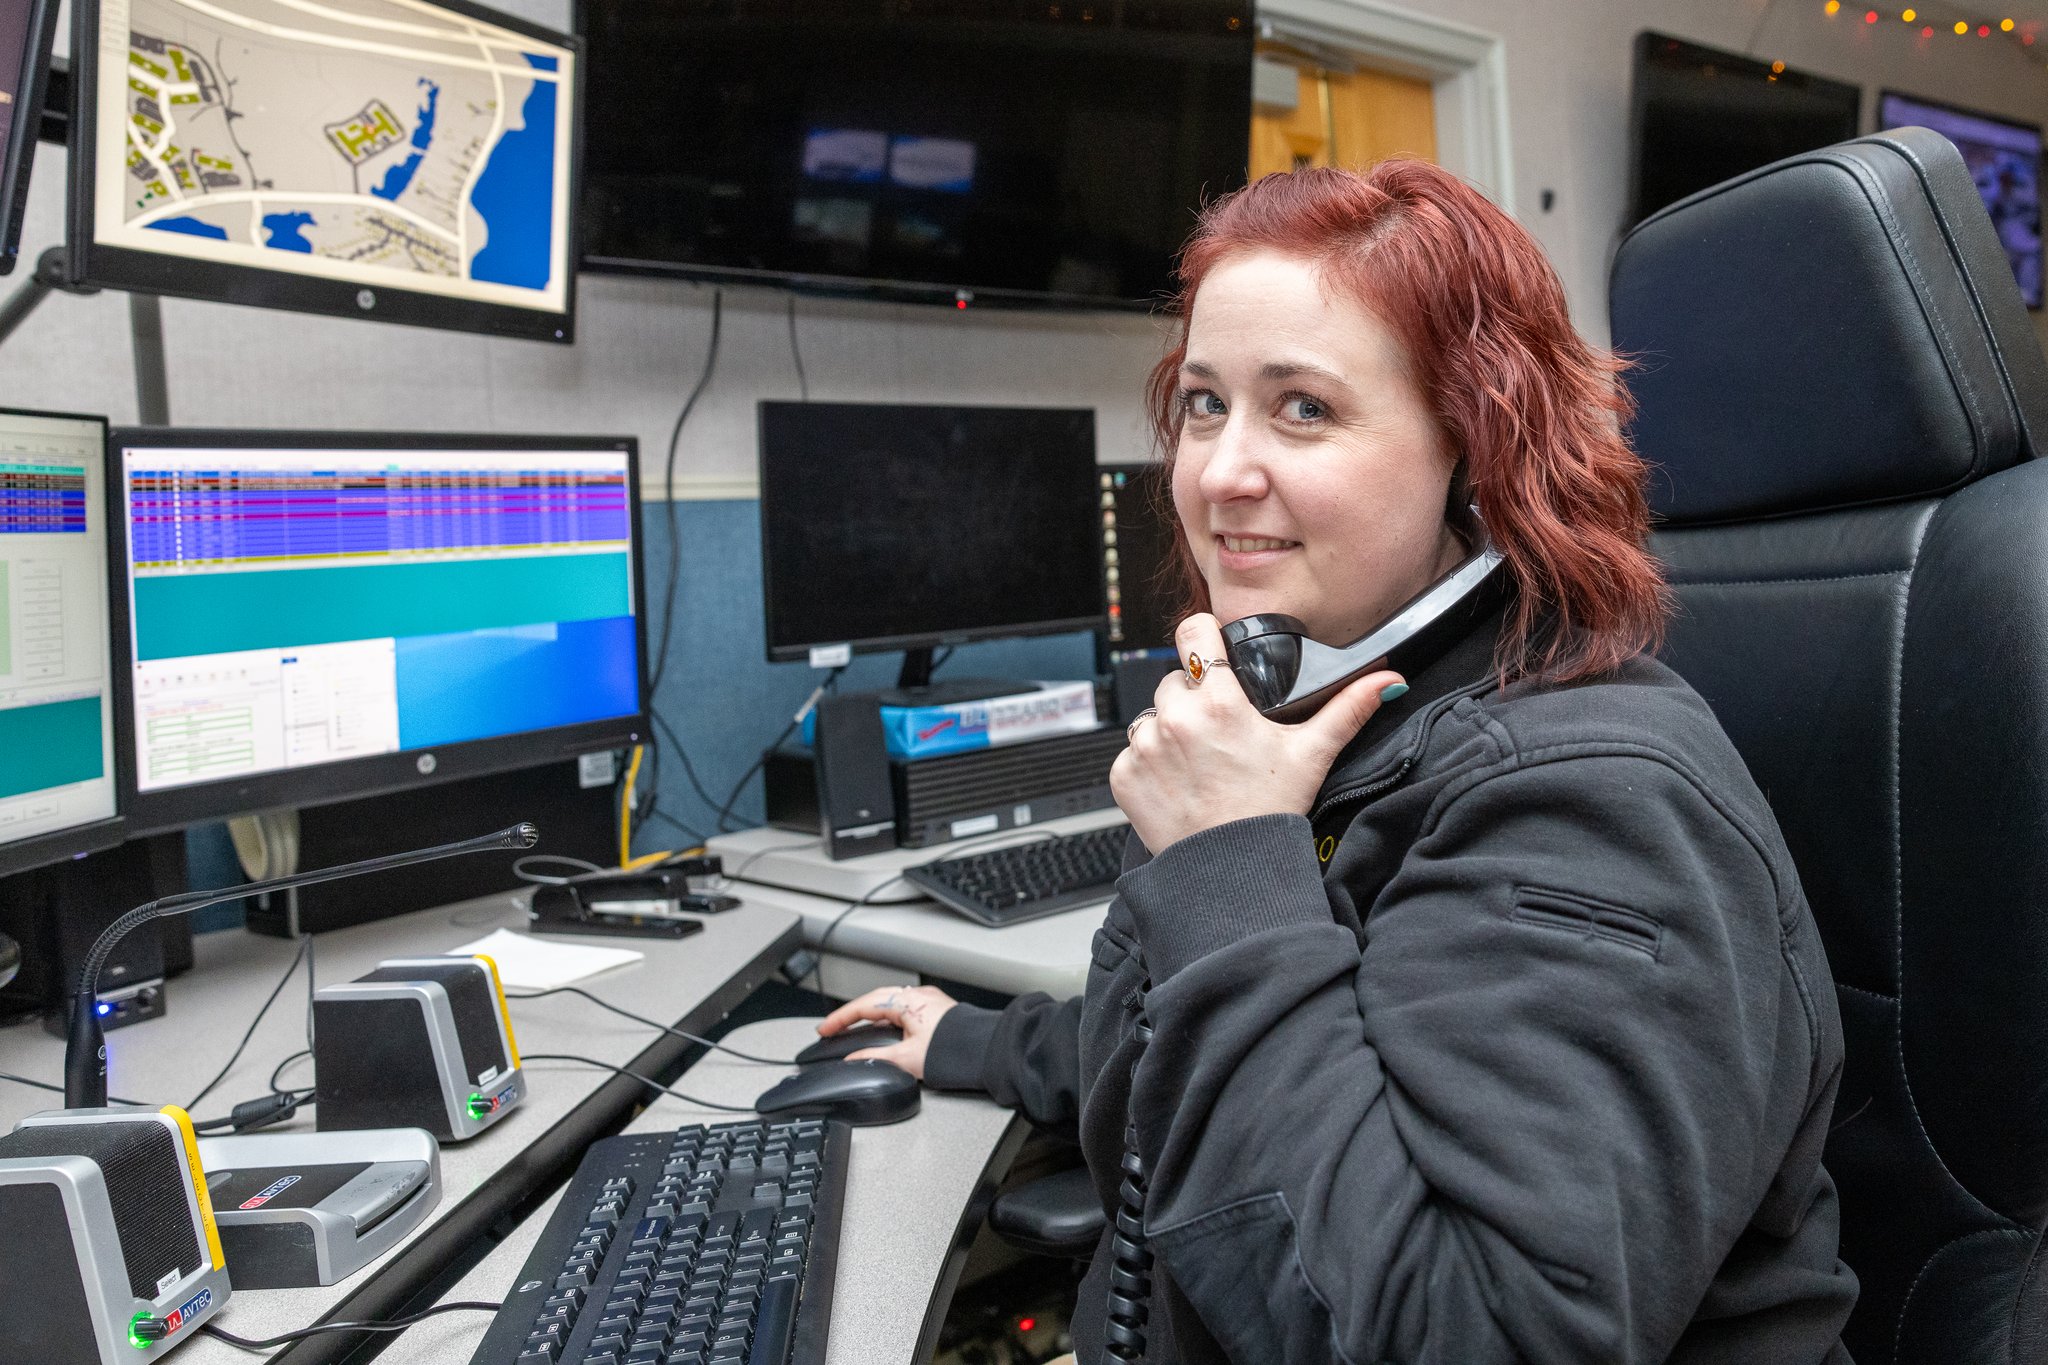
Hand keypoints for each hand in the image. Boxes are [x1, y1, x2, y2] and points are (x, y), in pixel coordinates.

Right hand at [815, 984, 957, 1080]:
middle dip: (852, 1014)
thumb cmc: (956, 1053)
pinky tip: (884, 1029)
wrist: (988, 1052)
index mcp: (907, 1002)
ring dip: (870, 1015)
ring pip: (890, 1004)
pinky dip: (887, 1017)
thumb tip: (854, 1059)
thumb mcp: (908, 1059)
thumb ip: (875, 1058)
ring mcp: (929, 1002)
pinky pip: (904, 1008)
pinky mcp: (938, 1011)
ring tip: (854, 1029)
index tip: (824, 1029)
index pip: (863, 1006)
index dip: (840, 1019)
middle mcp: (918, 996)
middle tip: (834, 1028)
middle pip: (875, 1000)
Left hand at [1110, 613, 1405, 853]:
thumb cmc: (1270, 810)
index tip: (1212, 649)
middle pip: (1175, 680)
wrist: (1233, 871)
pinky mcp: (1125, 776)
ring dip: (1168, 730)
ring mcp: (1145, 748)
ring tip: (1200, 761)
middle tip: (1218, 731)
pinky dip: (1149, 764)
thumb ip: (1347, 709)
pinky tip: (1179, 783)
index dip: (1203, 636)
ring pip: (1150, 716)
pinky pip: (1132, 753)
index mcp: (1218, 703)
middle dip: (1193, 697)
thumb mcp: (1312, 754)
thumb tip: (1387, 680)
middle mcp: (1175, 719)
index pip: (1193, 632)